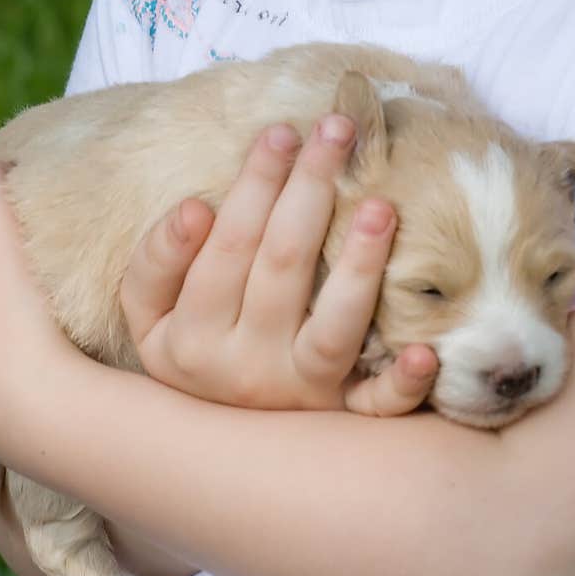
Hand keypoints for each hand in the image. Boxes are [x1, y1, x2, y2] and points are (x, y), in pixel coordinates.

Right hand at [122, 116, 437, 415]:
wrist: (209, 445)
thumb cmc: (190, 344)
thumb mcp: (149, 309)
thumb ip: (159, 259)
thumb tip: (196, 209)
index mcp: (190, 336)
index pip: (229, 244)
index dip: (256, 184)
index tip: (282, 132)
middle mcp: (245, 369)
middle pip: (282, 267)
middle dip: (311, 190)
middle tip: (338, 130)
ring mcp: (298, 395)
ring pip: (334, 331)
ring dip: (360, 267)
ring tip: (381, 206)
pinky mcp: (341, 417)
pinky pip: (376, 407)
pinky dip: (402, 384)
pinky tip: (425, 350)